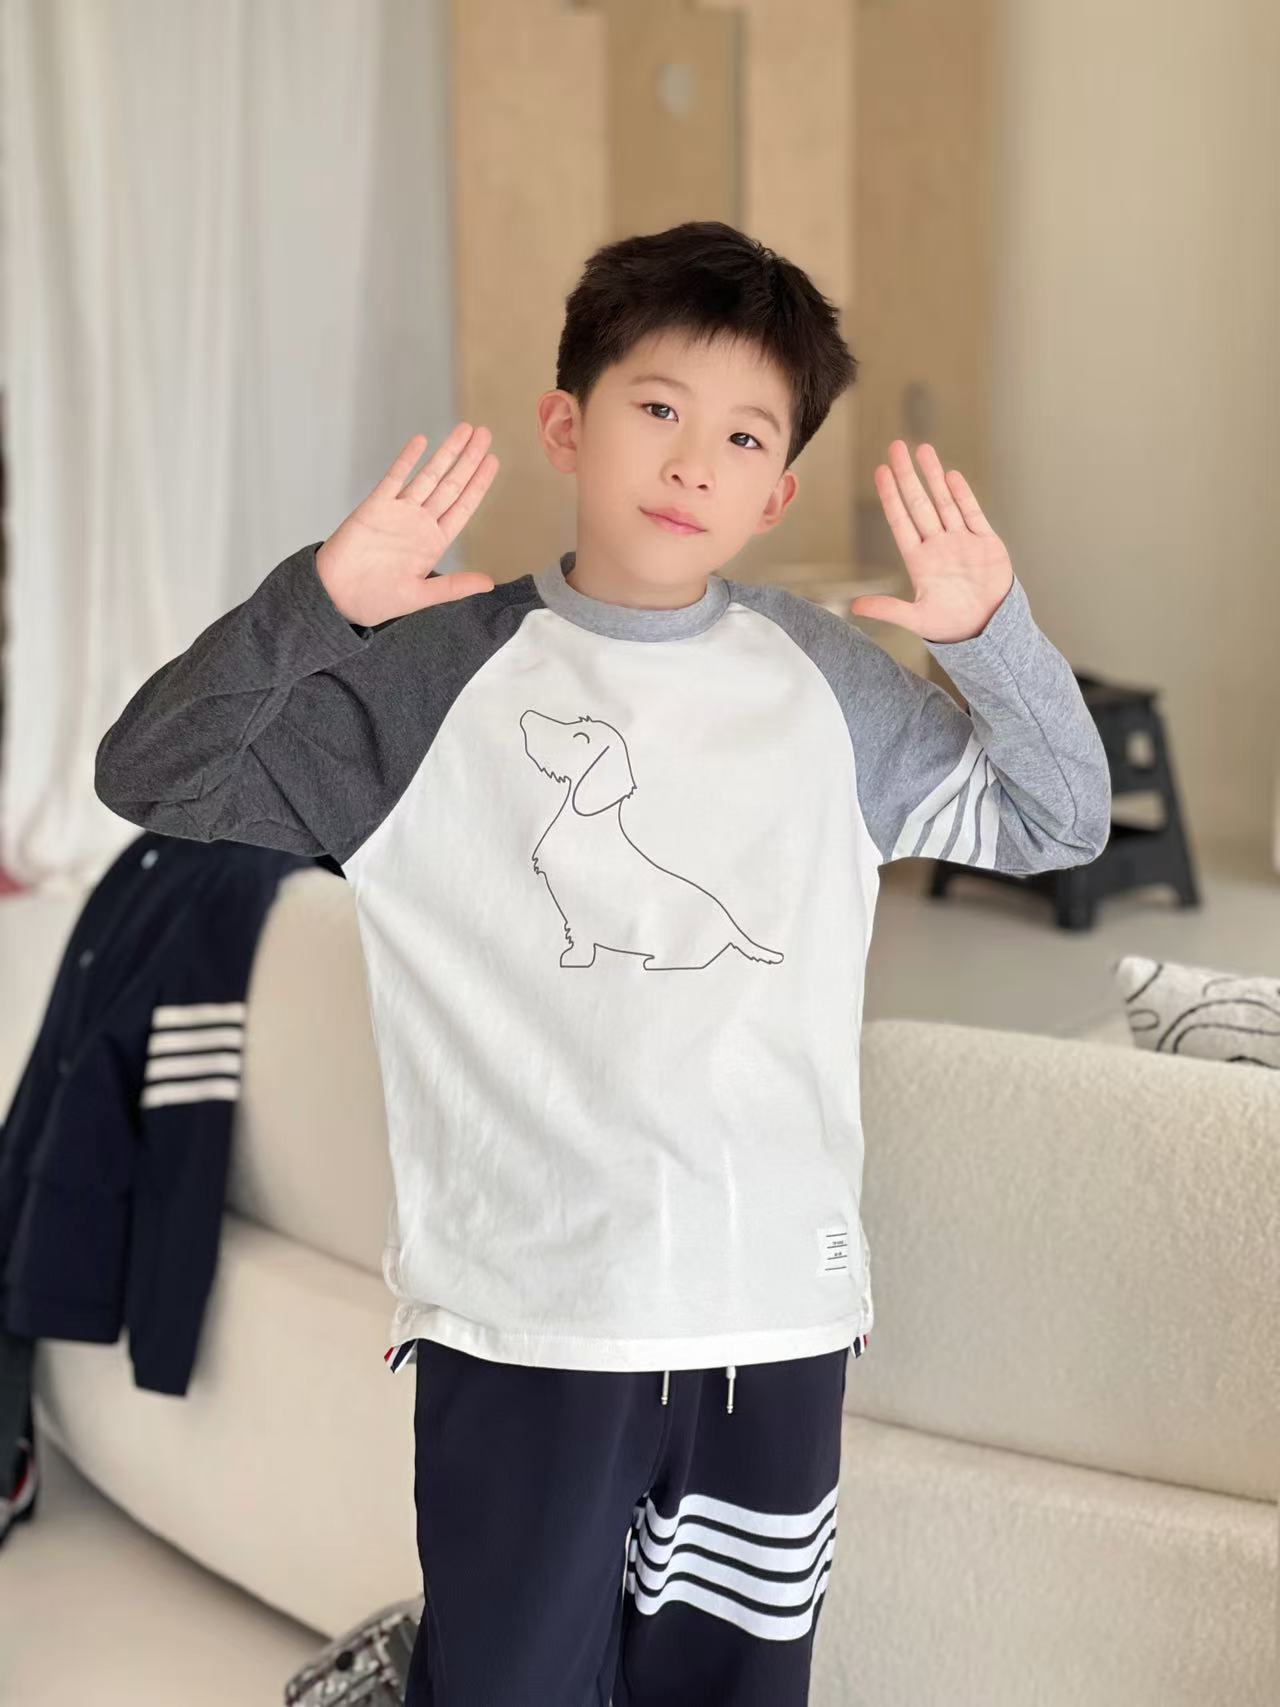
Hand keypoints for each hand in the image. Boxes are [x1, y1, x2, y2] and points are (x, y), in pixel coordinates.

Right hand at [315, 426, 499, 625]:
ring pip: (428, 476)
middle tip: (485, 434)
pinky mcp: (374, 506)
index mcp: (434, 543)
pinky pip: (393, 478)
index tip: (493, 461)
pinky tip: (421, 441)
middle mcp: (420, 523)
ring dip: (446, 453)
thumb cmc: (376, 600)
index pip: (463, 507)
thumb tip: (489, 584)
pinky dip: (407, 460)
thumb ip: (454, 587)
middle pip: (451, 485)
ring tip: (464, 430)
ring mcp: (398, 512)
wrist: (335, 596)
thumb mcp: (420, 596)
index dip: (478, 484)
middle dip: (468, 459)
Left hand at [849, 441, 1013, 642]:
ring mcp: (961, 541)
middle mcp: (937, 546)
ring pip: (944, 502)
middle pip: (919, 503)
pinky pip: (972, 514)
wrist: (990, 632)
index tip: (880, 472)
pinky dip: (962, 495)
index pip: (900, 520)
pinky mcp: (985, 543)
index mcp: (919, 562)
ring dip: (934, 477)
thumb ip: (888, 610)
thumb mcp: (918, 620)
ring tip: (923, 450)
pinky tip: (951, 476)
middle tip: (895, 447)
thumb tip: (854, 608)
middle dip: (907, 475)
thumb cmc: (952, 628)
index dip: (890, 496)